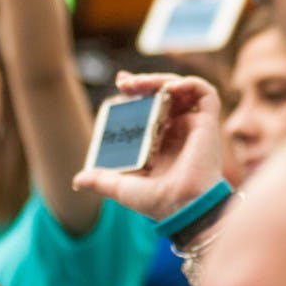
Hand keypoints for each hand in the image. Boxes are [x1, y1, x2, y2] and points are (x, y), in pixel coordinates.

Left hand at [72, 73, 223, 219]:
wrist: (182, 206)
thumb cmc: (157, 201)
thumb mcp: (122, 187)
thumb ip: (101, 180)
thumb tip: (76, 180)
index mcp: (163, 142)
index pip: (151, 107)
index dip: (138, 92)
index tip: (121, 85)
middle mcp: (180, 131)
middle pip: (164, 94)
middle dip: (144, 82)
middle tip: (123, 82)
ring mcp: (194, 125)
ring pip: (182, 89)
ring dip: (161, 80)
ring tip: (140, 83)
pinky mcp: (209, 122)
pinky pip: (205, 93)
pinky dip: (190, 83)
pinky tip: (170, 87)